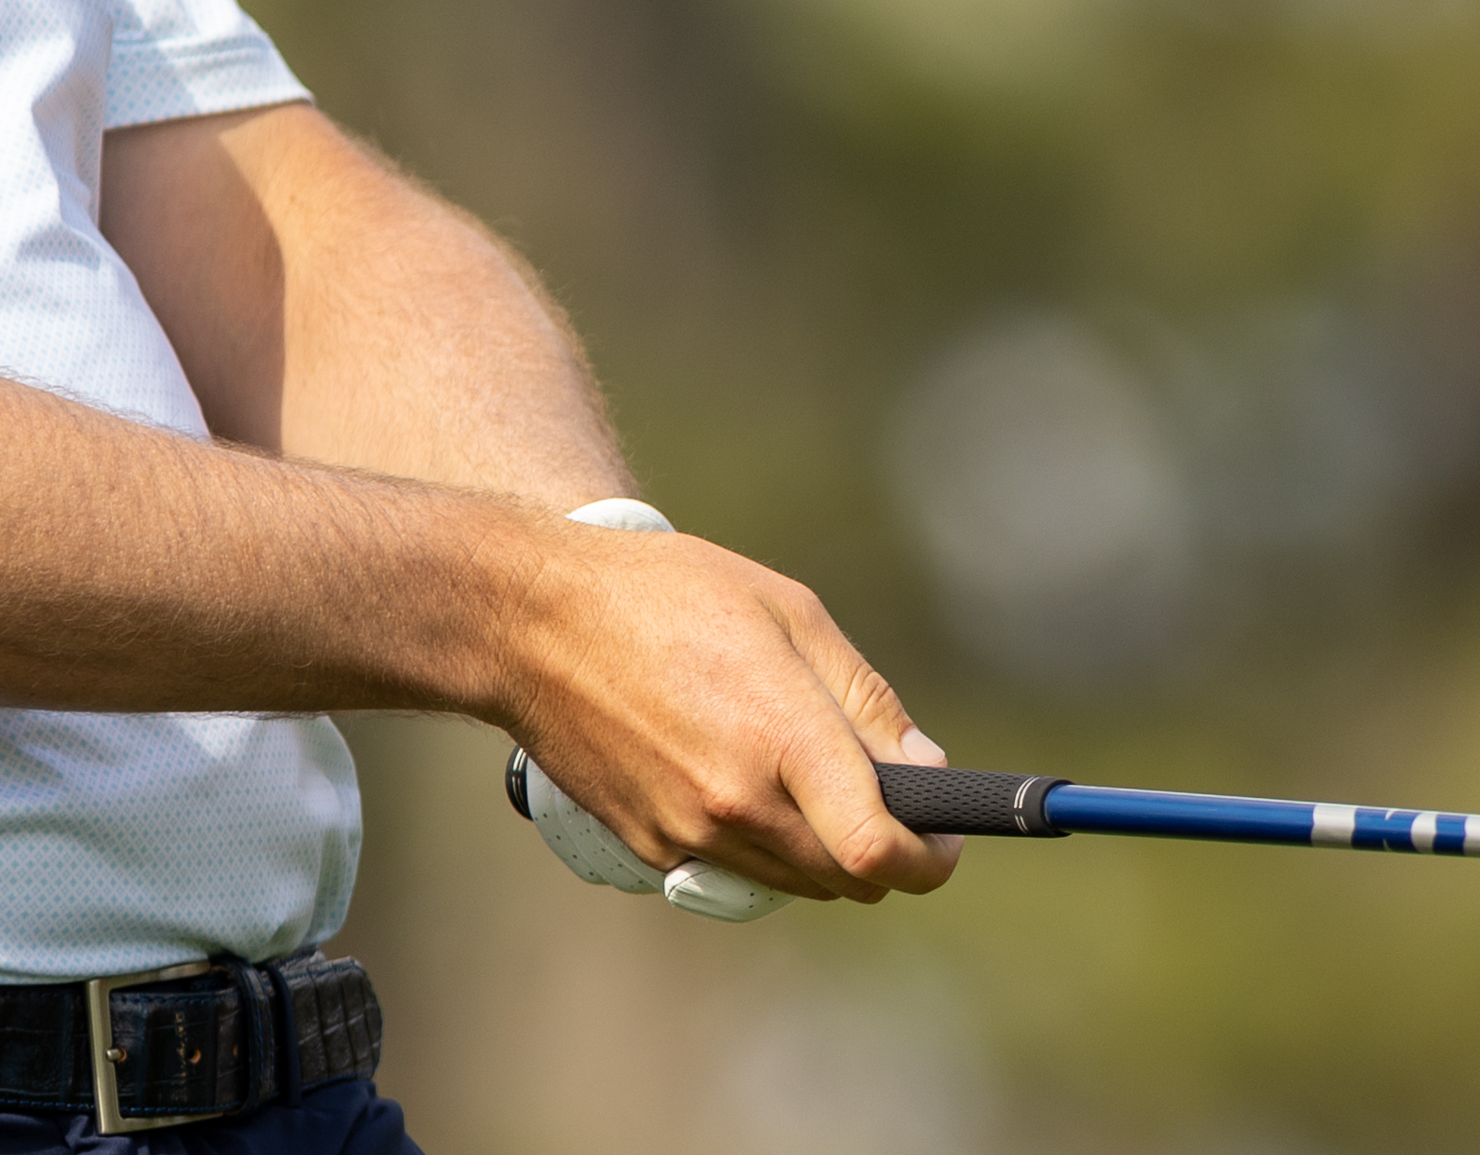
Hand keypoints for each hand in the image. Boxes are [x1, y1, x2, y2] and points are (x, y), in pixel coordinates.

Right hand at [497, 521, 962, 902]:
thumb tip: (924, 769)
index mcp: (782, 738)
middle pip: (850, 881)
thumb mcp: (790, 613)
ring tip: (810, 774)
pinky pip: (737, 872)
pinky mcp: (650, 848)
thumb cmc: (668, 595)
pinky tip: (741, 776)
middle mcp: (737, 803)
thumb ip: (865, 701)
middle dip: (888, 851)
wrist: (533, 623)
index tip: (945, 835)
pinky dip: (763, 846)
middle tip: (890, 794)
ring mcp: (688, 835)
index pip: (881, 850)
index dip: (932, 856)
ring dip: (827, 851)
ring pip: (797, 884)